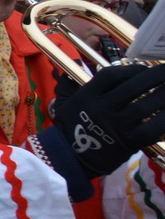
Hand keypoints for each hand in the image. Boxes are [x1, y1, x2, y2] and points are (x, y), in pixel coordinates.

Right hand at [54, 63, 164, 178]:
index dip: (130, 70)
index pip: (111, 76)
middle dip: (153, 76)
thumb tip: (77, 60)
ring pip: (145, 107)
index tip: (143, 69)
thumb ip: (71, 82)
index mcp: (86, 97)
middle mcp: (101, 109)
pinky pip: (150, 129)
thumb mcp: (63, 102)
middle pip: (132, 87)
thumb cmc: (68, 129)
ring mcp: (114, 126)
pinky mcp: (127, 143)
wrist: (68, 159)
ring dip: (163, 95)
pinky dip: (164, 119)